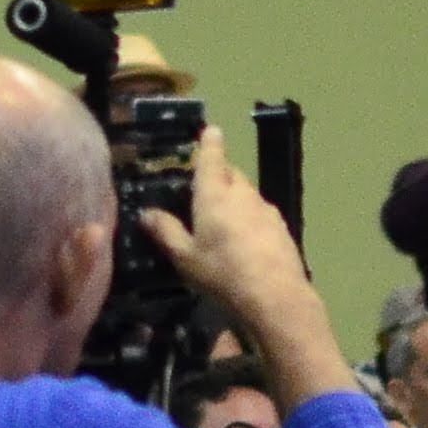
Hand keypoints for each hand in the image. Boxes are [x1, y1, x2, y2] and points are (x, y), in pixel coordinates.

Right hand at [150, 126, 323, 351]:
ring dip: (234, 198)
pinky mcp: (281, 229)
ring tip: (220, 219)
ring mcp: (266, 211)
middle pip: (231, 174)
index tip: (210, 130)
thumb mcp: (185, 257)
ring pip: (247, 194)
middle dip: (219, 174)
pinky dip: (249, 218)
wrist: (276, 297)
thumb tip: (146, 213)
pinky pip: (259, 214)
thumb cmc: (222, 273)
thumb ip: (166, 232)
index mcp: (215, 195)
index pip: (212, 158)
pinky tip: (243, 241)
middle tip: (202, 188)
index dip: (210, 143)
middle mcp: (243, 195)